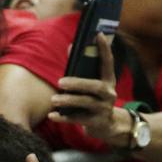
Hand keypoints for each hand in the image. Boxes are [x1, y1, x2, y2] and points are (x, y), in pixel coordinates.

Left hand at [49, 33, 131, 147]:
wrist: (106, 126)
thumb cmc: (94, 100)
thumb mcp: (91, 85)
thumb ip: (81, 69)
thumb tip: (70, 46)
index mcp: (108, 81)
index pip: (108, 62)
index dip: (104, 49)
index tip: (98, 35)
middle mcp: (109, 94)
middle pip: (95, 87)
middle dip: (78, 83)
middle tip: (60, 82)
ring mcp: (104, 109)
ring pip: (86, 103)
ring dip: (69, 100)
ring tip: (53, 99)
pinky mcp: (96, 122)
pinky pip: (78, 119)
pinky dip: (64, 118)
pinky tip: (52, 115)